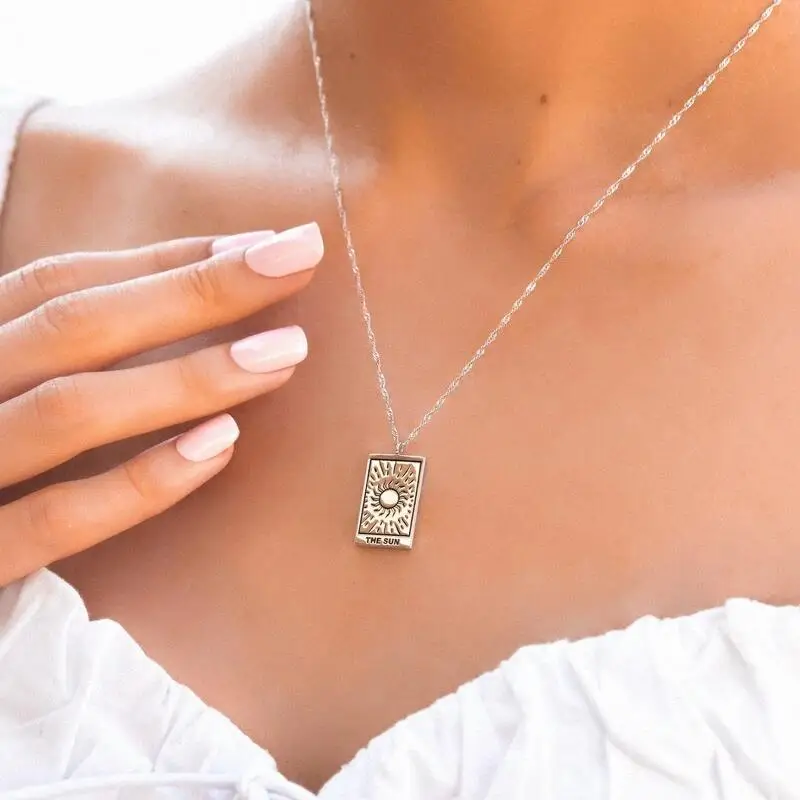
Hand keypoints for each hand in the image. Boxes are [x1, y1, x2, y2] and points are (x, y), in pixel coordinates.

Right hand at [0, 223, 323, 585]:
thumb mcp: (0, 383)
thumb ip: (53, 354)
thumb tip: (179, 299)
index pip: (63, 283)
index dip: (166, 259)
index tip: (261, 243)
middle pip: (77, 326)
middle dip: (195, 290)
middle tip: (296, 260)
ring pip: (71, 411)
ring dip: (187, 377)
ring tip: (285, 353)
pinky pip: (55, 521)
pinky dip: (140, 483)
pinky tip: (220, 446)